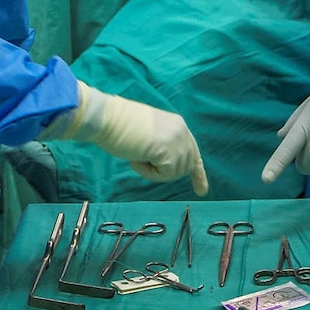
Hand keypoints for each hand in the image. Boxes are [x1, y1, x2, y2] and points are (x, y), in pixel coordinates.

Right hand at [64, 83, 208, 194]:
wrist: (107, 118)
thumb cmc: (120, 126)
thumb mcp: (150, 135)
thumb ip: (164, 146)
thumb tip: (169, 165)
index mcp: (178, 125)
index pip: (193, 152)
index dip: (197, 173)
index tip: (202, 191)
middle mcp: (182, 132)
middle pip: (183, 168)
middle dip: (164, 172)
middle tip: (142, 158)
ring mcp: (177, 141)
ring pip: (174, 174)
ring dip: (154, 172)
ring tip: (138, 154)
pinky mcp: (168, 152)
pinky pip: (164, 176)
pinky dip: (148, 173)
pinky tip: (137, 158)